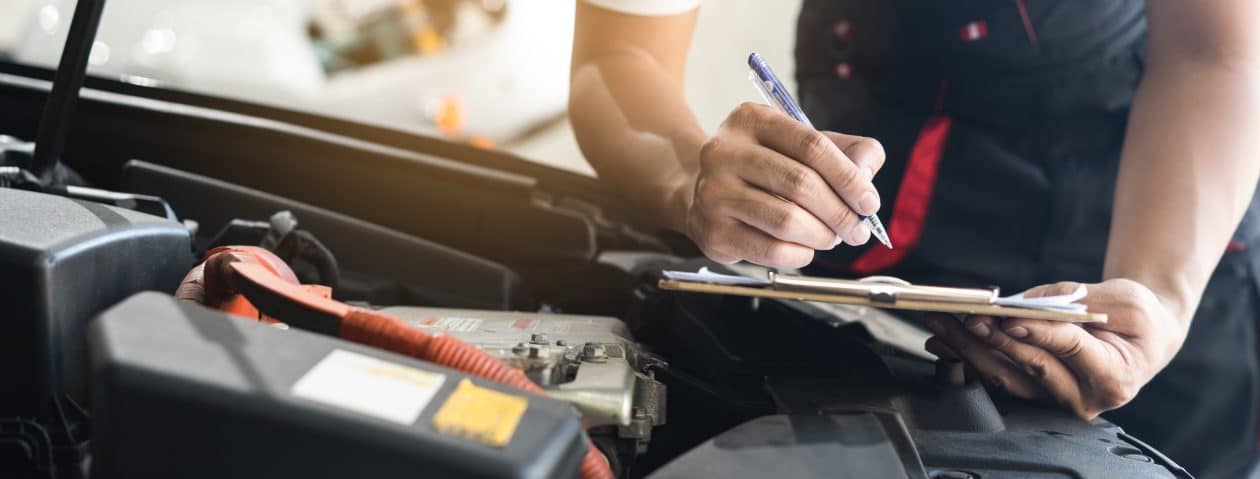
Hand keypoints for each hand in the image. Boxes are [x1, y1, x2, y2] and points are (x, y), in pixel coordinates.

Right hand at [681, 102, 885, 268]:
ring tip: (832, 238)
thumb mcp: (802, 146)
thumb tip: (867, 173)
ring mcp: (713, 193)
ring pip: (786, 221)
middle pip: (799, 183)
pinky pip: (770, 250)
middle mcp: (725, 151)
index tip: (869, 202)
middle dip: (839, 212)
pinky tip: (805, 249)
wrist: (703, 194)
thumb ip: (847, 151)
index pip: (811, 146)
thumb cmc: (764, 169)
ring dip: (821, 236)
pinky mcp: (712, 231)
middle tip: (857, 229)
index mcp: (751, 120)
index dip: (848, 177)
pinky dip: (800, 255)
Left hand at [922, 279, 1187, 419]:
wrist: (1143, 337)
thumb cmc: (1136, 317)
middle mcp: (1083, 397)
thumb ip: (1074, 302)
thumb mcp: (1122, 299)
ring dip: (968, 350)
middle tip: (965, 318)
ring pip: (1006, 376)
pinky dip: (969, 357)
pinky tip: (944, 342)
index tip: (1009, 318)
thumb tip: (1024, 302)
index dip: (1038, 333)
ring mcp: (1056, 399)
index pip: (1068, 351)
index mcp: (1114, 377)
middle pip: (1028, 367)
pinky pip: (998, 376)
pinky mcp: (1036, 392)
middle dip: (992, 340)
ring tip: (940, 327)